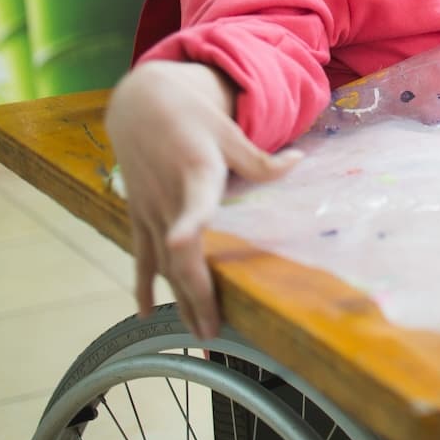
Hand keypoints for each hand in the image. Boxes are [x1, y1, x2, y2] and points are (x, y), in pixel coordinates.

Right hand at [105, 61, 300, 337]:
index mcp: (197, 173)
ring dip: (179, 300)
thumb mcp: (229, 131)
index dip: (188, 222)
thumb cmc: (193, 118)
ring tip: (197, 334)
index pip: (194, 201)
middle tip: (214, 332)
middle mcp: (169, 198)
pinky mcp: (139, 214)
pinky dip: (143, 285)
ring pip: (163, 264)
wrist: (141, 105)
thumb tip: (300, 163)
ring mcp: (151, 210)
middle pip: (180, 254)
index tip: (178, 239)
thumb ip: (260, 159)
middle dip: (195, 295)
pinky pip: (140, 256)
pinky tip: (146, 314)